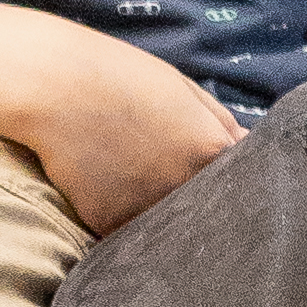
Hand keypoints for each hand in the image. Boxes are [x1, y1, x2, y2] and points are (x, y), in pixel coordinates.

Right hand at [10, 39, 243, 234]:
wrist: (53, 85)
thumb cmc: (119, 77)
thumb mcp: (183, 90)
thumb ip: (224, 127)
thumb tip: (253, 153)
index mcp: (210, 153)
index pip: (240, 186)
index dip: (231, 186)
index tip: (219, 182)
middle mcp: (183, 189)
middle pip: (205, 213)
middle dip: (199, 205)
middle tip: (167, 176)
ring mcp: (146, 210)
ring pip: (167, 227)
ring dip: (161, 214)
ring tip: (133, 175)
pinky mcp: (109, 224)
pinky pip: (126, 230)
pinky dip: (122, 214)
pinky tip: (107, 183)